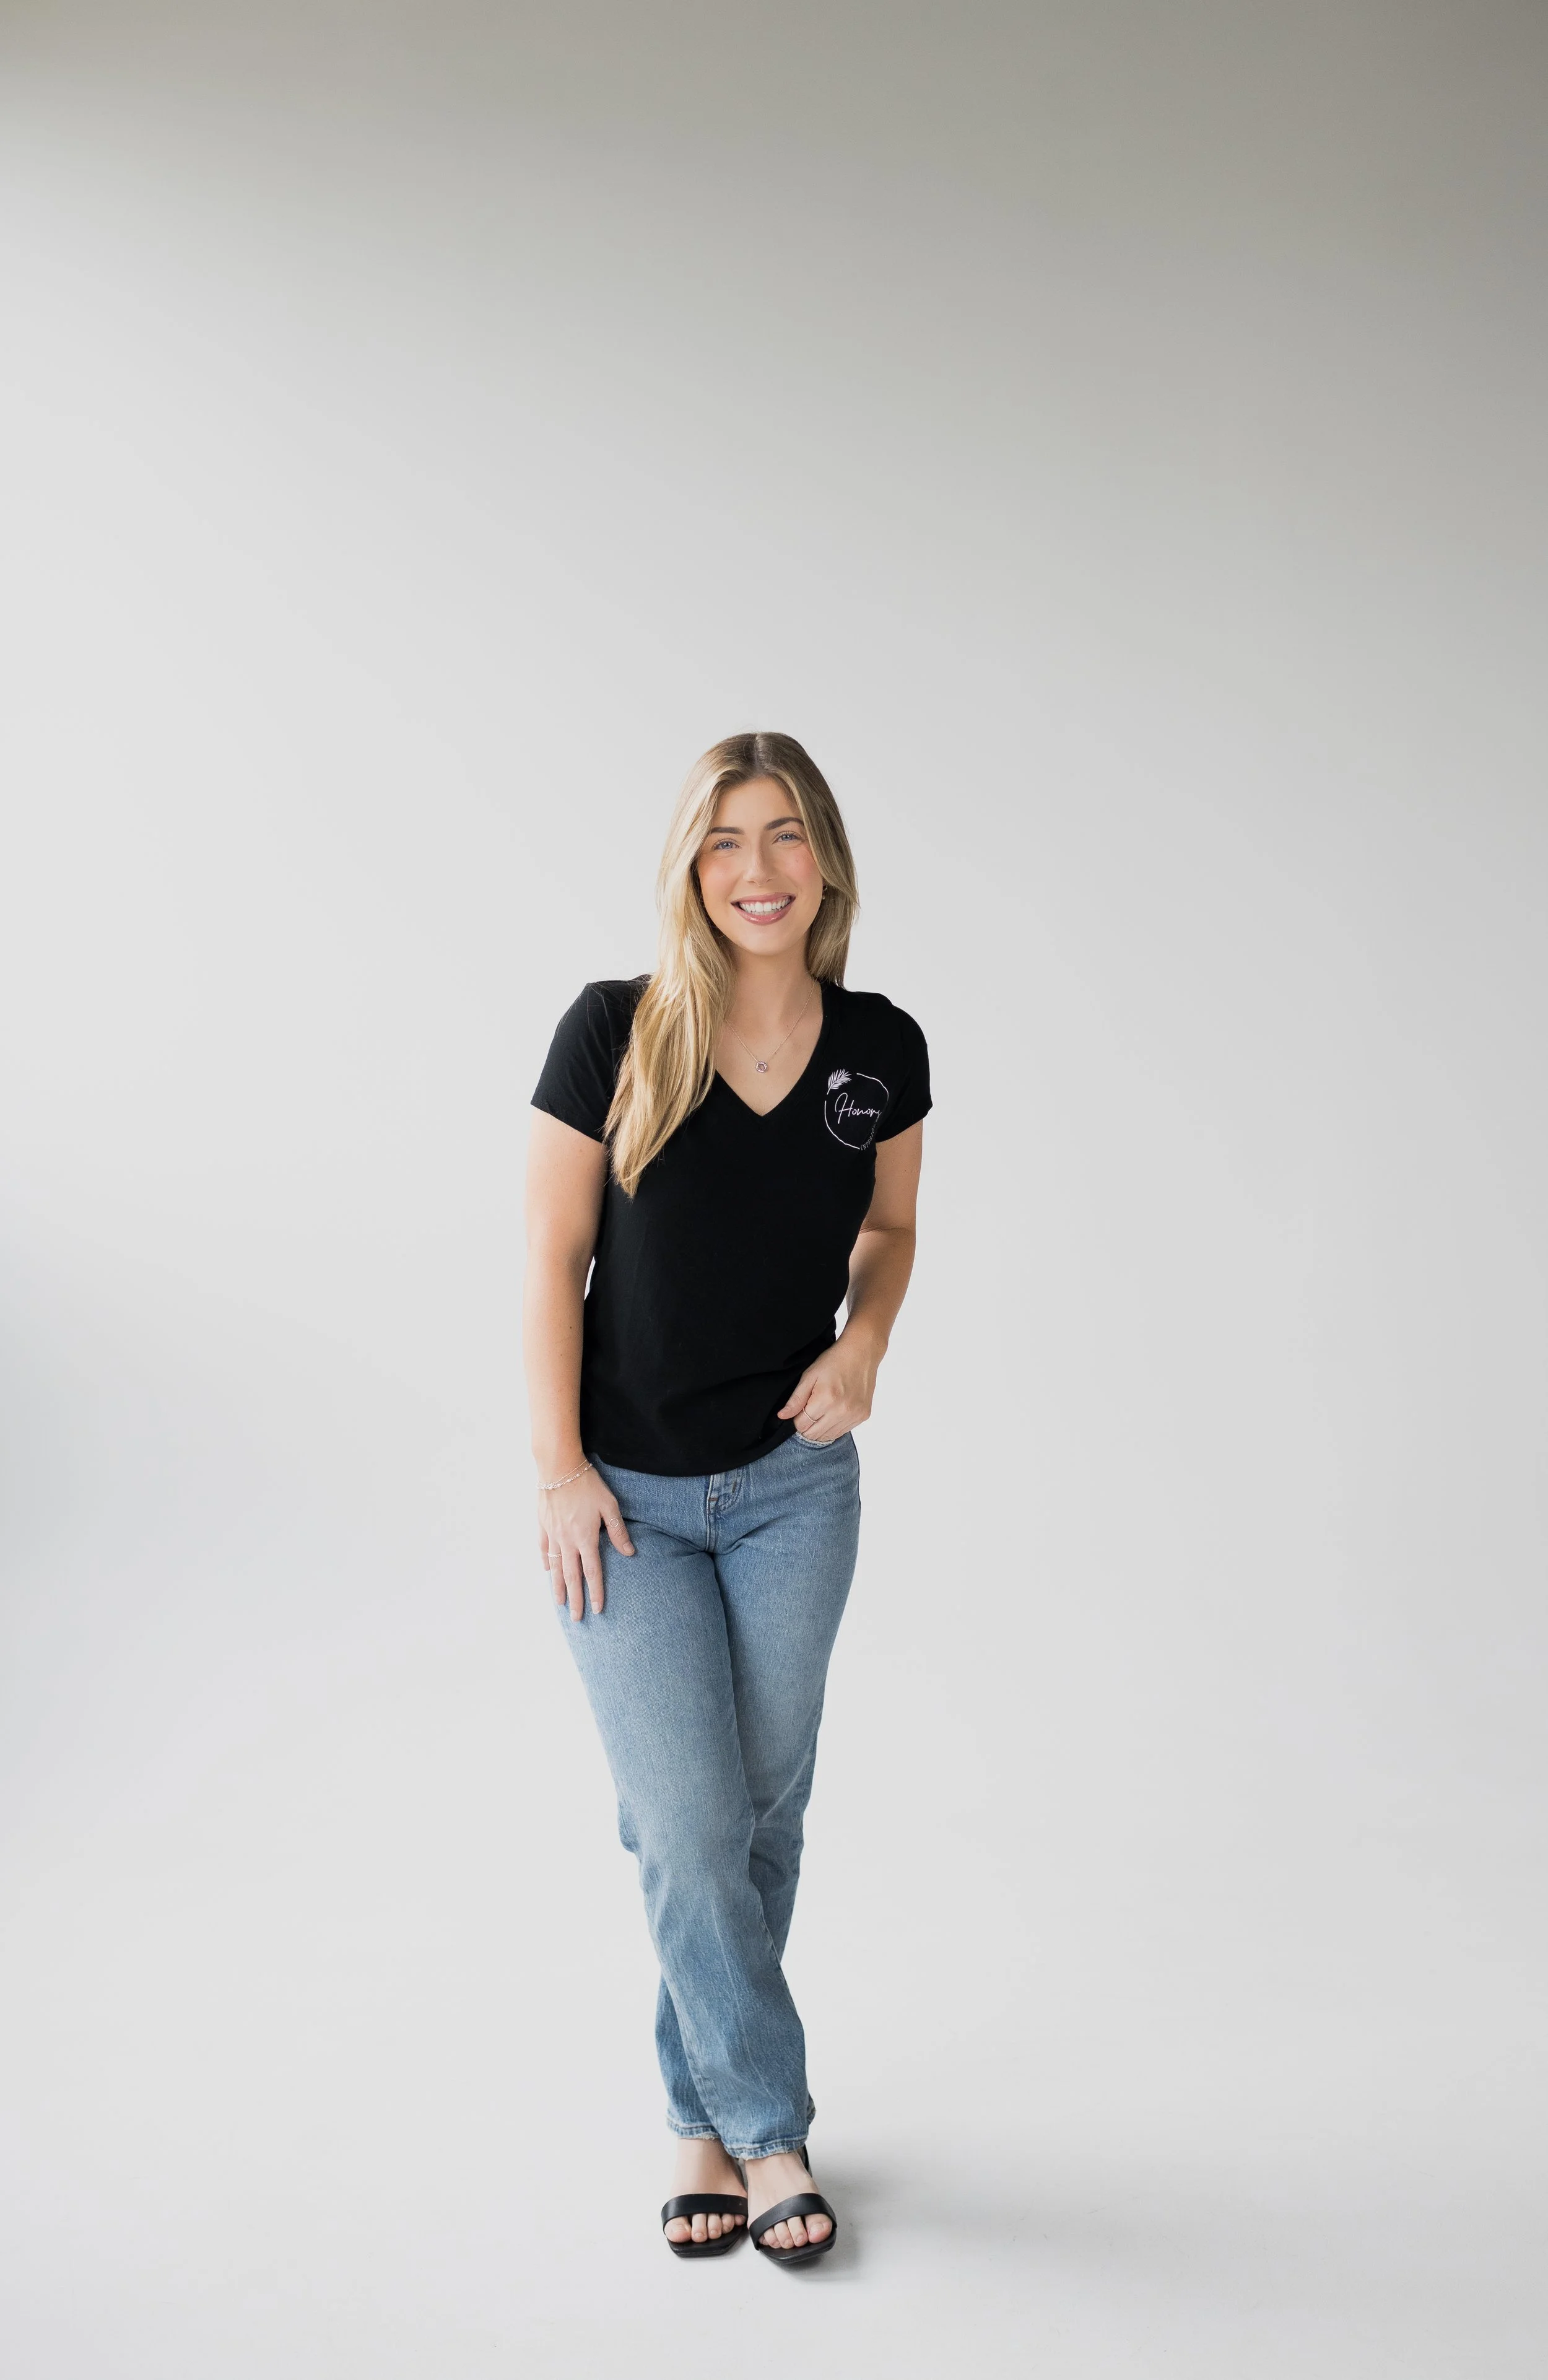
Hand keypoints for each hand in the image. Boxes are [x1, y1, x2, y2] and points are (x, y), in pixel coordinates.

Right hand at [539, 1465, 634, 1619]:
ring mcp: (552, 1534)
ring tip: (560, 1603)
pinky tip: (546, 1571)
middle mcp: (567, 1541)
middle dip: (575, 1599)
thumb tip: (630, 1552)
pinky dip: (545, 1562)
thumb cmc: (587, 1484)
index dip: (595, 1592)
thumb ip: (618, 1531)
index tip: (597, 1610)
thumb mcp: (609, 1505)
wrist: (559, 1466)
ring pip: (554, 1567)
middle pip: (571, 1576)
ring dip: (557, 1587)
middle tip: (576, 1619)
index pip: (592, 1572)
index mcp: (586, 1538)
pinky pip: (543, 1548)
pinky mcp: (542, 1525)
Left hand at [776, 1328, 879, 1445]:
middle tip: (810, 1410)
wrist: (861, 1353)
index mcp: (825, 1400)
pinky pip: (843, 1431)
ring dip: (821, 1427)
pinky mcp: (863, 1416)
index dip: (797, 1419)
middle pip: (814, 1435)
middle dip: (808, 1426)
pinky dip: (835, 1425)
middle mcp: (841, 1411)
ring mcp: (854, 1415)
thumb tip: (782, 1416)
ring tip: (824, 1409)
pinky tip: (836, 1410)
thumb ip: (796, 1399)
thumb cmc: (834, 1361)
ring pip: (829, 1436)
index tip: (802, 1408)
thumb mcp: (810, 1376)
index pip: (802, 1425)